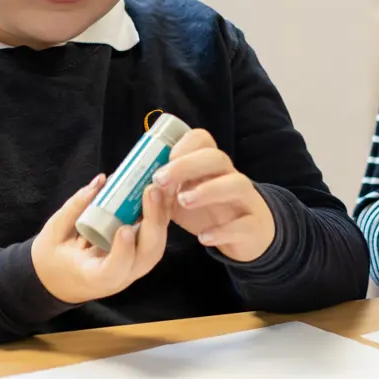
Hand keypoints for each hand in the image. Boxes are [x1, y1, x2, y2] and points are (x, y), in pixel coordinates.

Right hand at [31, 174, 170, 303]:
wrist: (60, 279)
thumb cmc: (53, 258)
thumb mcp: (53, 233)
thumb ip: (75, 208)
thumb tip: (101, 181)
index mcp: (93, 276)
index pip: (113, 270)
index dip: (122, 252)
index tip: (123, 229)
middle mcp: (120, 277)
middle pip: (147, 256)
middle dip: (153, 222)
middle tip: (151, 190)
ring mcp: (134, 267)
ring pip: (157, 246)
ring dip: (162, 215)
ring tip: (162, 185)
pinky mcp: (141, 256)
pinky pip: (156, 237)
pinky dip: (162, 215)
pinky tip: (164, 191)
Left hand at [153, 129, 275, 262]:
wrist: (248, 235)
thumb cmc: (209, 211)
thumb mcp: (184, 196)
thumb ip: (163, 190)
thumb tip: (125, 183)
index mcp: (211, 166)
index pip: (203, 141)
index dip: (183, 146)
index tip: (161, 162)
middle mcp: (230, 176)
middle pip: (217, 158)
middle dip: (187, 165)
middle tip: (160, 180)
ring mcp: (245, 200)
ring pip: (237, 184)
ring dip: (209, 189)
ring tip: (183, 201)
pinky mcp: (253, 226)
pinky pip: (244, 224)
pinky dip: (224, 230)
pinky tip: (203, 237)